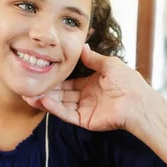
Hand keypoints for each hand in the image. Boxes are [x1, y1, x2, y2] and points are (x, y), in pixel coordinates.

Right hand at [24, 44, 151, 130]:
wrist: (137, 102)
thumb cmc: (129, 82)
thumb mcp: (109, 64)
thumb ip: (92, 58)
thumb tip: (81, 46)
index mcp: (93, 83)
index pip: (70, 82)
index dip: (56, 79)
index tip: (42, 73)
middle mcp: (87, 97)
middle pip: (62, 94)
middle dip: (46, 90)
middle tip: (28, 86)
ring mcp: (86, 109)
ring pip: (61, 104)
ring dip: (46, 100)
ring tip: (29, 95)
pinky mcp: (85, 120)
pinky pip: (67, 114)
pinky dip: (55, 108)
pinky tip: (43, 100)